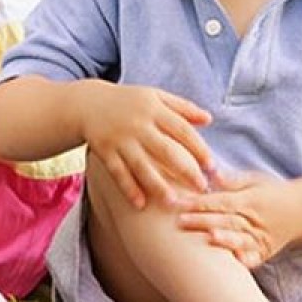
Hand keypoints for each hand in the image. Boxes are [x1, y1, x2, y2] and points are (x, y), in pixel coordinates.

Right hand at [77, 82, 213, 208]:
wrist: (88, 103)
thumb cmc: (129, 101)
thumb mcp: (155, 96)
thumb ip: (182, 107)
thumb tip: (209, 119)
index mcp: (154, 109)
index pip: (182, 130)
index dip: (199, 149)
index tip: (212, 167)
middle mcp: (138, 124)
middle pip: (166, 150)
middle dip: (185, 170)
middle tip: (202, 189)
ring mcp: (120, 139)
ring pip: (142, 166)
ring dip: (157, 185)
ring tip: (173, 203)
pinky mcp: (105, 151)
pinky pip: (118, 173)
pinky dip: (129, 189)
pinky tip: (141, 205)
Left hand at [176, 171, 301, 268]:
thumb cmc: (272, 193)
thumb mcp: (256, 180)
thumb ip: (234, 180)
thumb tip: (212, 174)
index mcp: (251, 200)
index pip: (222, 201)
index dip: (200, 202)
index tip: (178, 202)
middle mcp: (255, 220)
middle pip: (226, 220)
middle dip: (202, 221)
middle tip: (179, 221)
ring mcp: (261, 238)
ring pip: (240, 239)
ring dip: (225, 239)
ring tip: (209, 237)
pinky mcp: (264, 252)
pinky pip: (255, 258)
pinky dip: (247, 260)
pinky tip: (237, 261)